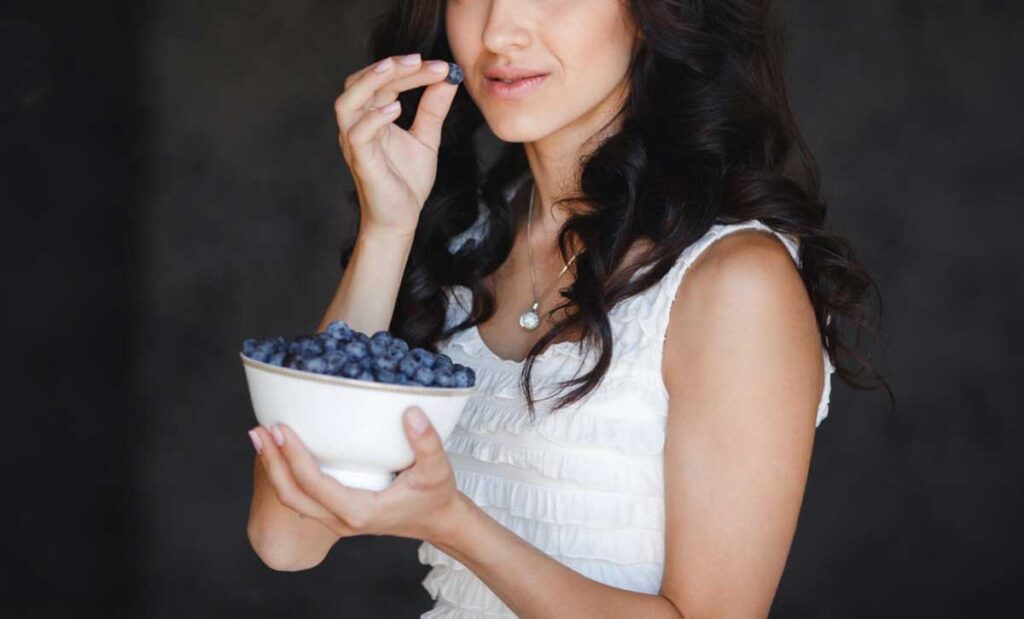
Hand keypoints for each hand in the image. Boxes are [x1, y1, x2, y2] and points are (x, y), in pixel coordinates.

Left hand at [249, 406, 464, 543]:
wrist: (436, 521)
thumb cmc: (434, 496)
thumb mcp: (437, 469)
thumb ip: (426, 442)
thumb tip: (412, 413)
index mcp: (359, 510)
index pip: (314, 484)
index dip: (293, 456)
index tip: (280, 428)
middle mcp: (341, 520)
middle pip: (291, 495)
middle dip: (271, 463)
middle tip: (258, 431)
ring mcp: (335, 520)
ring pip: (292, 499)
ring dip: (273, 469)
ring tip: (260, 438)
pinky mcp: (335, 513)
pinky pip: (302, 497)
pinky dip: (286, 475)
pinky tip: (282, 452)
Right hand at [335, 53, 460, 236]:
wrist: (400, 219)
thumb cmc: (407, 181)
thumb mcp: (426, 138)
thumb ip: (433, 108)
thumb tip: (448, 78)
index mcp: (371, 116)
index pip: (383, 82)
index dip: (409, 70)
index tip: (440, 66)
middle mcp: (357, 125)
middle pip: (361, 82)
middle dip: (390, 67)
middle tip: (419, 60)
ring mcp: (355, 142)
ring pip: (348, 102)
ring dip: (370, 82)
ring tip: (395, 69)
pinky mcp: (361, 161)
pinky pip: (358, 133)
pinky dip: (374, 117)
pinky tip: (395, 109)